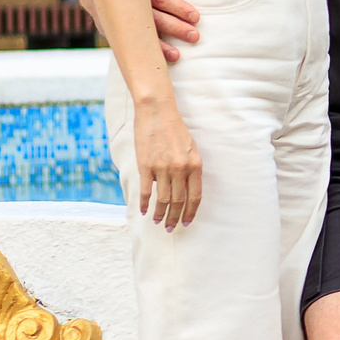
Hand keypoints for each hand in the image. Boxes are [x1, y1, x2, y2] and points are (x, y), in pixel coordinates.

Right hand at [78, 0, 200, 62]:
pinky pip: (121, 38)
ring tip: (176, 55)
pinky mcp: (103, 24)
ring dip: (157, 45)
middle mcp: (115, 0)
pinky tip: (150, 58)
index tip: (195, 16)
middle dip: (173, 28)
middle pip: (149, 17)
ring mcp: (107, 15)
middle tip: (194, 36)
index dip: (176, 6)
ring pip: (135, 32)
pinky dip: (136, 47)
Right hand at [131, 92, 201, 229]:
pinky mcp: (146, 165)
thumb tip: (185, 189)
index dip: (191, 212)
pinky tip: (143, 210)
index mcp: (195, 164)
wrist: (157, 111)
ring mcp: (162, 168)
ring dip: (160, 214)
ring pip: (163, 199)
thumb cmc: (175, 129)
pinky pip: (145, 191)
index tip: (187, 222)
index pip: (195, 196)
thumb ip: (190, 168)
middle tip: (171, 228)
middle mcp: (180, 168)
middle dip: (175, 218)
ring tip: (158, 222)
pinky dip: (144, 203)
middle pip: (179, 201)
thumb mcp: (191, 148)